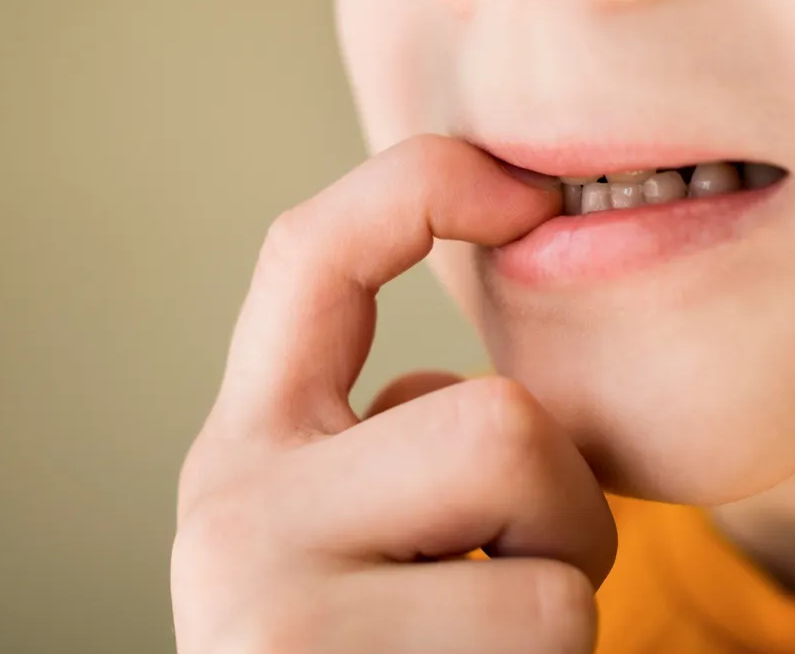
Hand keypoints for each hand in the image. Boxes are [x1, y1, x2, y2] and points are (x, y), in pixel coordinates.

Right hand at [171, 135, 617, 652]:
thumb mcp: (360, 530)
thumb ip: (398, 438)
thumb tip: (482, 362)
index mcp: (248, 449)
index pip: (312, 253)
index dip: (422, 186)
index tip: (527, 191)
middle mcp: (232, 511)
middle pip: (496, 418)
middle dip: (562, 502)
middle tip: (516, 576)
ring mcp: (275, 611)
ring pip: (541, 530)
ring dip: (561, 593)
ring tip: (484, 649)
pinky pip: (544, 626)